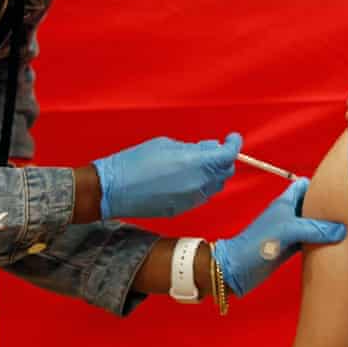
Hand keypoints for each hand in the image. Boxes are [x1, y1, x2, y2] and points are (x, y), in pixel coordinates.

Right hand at [93, 134, 241, 219]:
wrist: (113, 189)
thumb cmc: (136, 161)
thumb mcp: (167, 144)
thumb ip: (194, 147)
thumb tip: (210, 148)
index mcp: (197, 163)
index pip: (228, 155)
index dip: (234, 145)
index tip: (232, 138)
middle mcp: (199, 183)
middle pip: (225, 172)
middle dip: (223, 159)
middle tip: (212, 150)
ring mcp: (192, 199)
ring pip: (215, 186)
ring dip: (212, 174)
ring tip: (196, 164)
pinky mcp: (183, 209)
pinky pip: (200, 196)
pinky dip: (200, 185)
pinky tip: (185, 178)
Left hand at [213, 178, 345, 296]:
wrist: (237, 270)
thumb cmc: (256, 245)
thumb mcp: (288, 231)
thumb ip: (315, 228)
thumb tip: (341, 230)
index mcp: (286, 203)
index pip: (305, 185)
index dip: (320, 185)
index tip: (338, 191)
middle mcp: (288, 215)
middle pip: (312, 204)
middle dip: (327, 207)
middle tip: (347, 212)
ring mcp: (289, 232)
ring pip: (312, 224)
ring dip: (325, 227)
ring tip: (345, 229)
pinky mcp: (289, 248)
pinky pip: (309, 241)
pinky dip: (320, 242)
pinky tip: (332, 246)